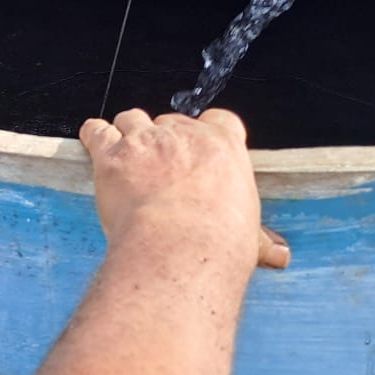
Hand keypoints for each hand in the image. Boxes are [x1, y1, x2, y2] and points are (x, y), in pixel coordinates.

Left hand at [79, 108, 288, 271]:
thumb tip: (280, 255)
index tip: (200, 152)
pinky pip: (97, 131)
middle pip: (170, 121)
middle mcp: (183, 134)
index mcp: (223, 146)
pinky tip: (94, 141)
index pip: (220, 120)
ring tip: (127, 156)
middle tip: (160, 170)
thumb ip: (259, 237)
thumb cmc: (220, 245)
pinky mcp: (112, 155)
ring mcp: (145, 141)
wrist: (179, 248)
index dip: (207, 133)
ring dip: (128, 133)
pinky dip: (94, 135)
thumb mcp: (249, 236)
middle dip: (164, 140)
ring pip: (132, 118)